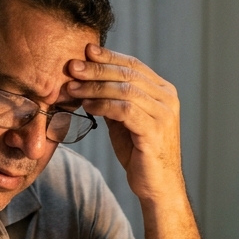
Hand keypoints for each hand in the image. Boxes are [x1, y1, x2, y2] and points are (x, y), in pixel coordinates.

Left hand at [67, 45, 184, 204]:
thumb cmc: (140, 153)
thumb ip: (114, 100)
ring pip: (125, 90)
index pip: (133, 64)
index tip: (85, 51)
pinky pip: (125, 110)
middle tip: (72, 66)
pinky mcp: (155, 131)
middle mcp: (167, 99)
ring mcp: (163, 114)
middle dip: (97, 69)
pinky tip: (87, 105)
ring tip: (72, 87)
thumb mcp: (125, 121)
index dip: (108, 56)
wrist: (157, 186)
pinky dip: (103, 105)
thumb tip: (89, 80)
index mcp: (163, 91)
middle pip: (128, 74)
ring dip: (95, 87)